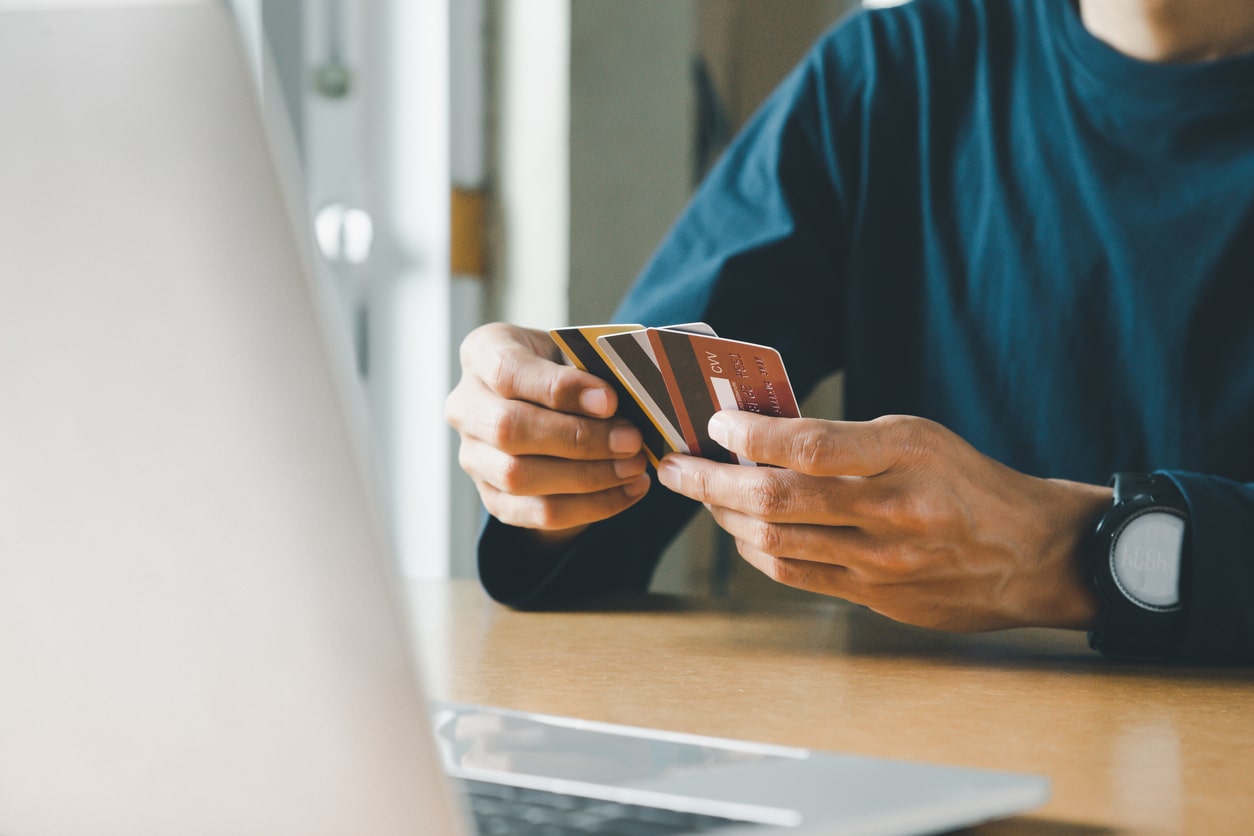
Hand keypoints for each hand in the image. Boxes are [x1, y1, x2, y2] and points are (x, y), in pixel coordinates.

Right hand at [445, 323, 650, 547]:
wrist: (547, 405)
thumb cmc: (564, 369)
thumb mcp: (574, 351)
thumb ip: (591, 369)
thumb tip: (623, 403)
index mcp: (482, 354)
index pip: (508, 372)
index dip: (559, 389)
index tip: (610, 400)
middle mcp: (465, 407)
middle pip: (508, 429)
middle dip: (578, 439)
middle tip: (631, 440)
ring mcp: (473, 456)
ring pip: (518, 477)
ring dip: (586, 476)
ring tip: (633, 467)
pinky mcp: (492, 497)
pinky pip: (537, 513)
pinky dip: (590, 506)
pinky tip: (628, 491)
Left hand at [656, 412, 1110, 631]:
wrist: (1029, 554)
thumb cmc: (967, 483)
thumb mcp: (918, 437)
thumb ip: (846, 440)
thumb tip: (760, 438)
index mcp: (906, 454)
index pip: (808, 445)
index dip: (750, 436)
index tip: (715, 425)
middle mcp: (891, 509)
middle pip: (776, 498)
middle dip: (709, 481)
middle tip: (673, 465)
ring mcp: (881, 560)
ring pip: (774, 540)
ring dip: (724, 515)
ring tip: (699, 494)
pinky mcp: (874, 596)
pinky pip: (794, 574)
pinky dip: (756, 549)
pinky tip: (740, 529)